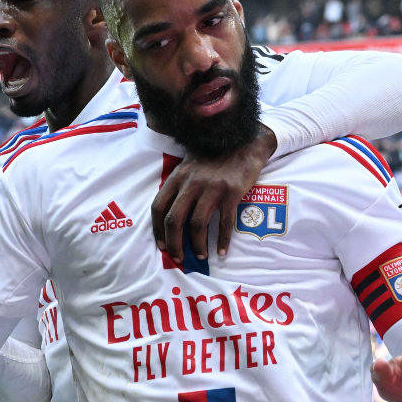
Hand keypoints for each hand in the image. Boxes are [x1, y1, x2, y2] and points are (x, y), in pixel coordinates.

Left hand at [151, 125, 276, 264]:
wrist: (244, 142)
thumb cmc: (215, 157)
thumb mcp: (189, 166)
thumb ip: (179, 186)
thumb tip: (170, 214)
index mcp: (178, 177)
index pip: (158, 206)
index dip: (157, 229)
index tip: (162, 245)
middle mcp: (191, 183)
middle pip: (174, 219)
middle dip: (174, 243)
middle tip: (179, 258)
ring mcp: (212, 187)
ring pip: (198, 224)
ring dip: (197, 245)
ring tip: (201, 256)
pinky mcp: (231, 192)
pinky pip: (225, 222)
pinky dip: (222, 240)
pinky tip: (221, 250)